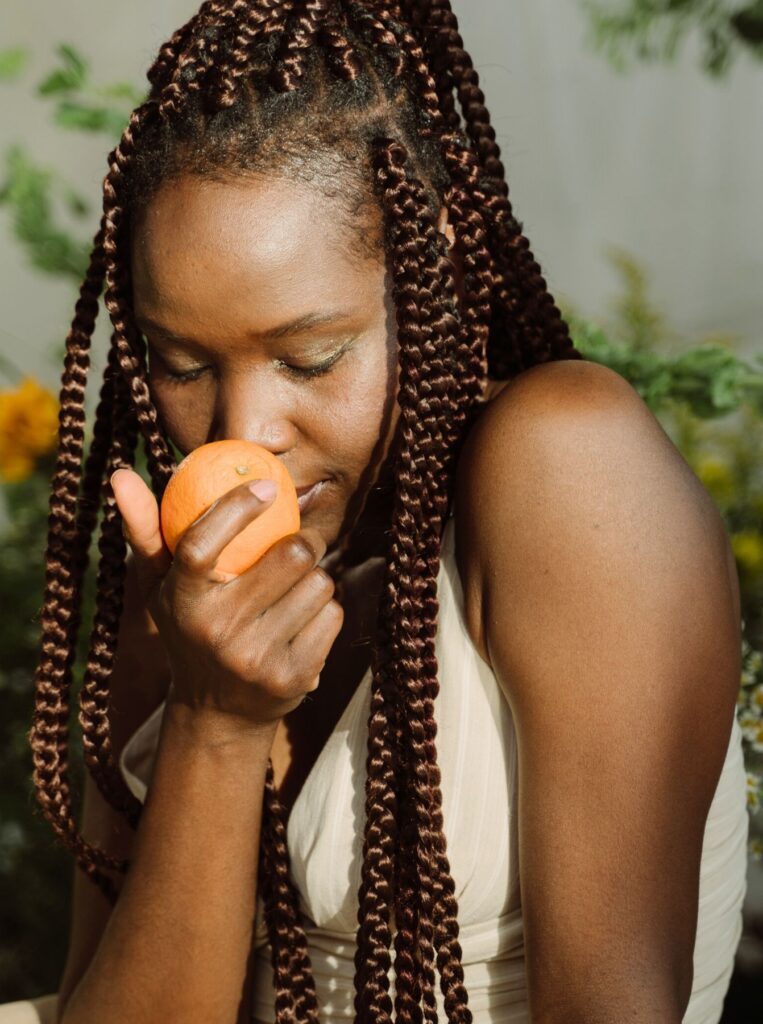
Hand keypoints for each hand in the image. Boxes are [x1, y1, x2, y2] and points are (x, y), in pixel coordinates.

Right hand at [110, 468, 343, 731]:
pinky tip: (302, 623)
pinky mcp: (294, 676)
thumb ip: (146, 530)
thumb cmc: (191, 629)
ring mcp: (256, 657)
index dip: (236, 507)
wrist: (218, 713)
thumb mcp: (162, 586)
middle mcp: (216, 630)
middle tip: (299, 542)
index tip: (265, 486)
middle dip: (304, 540)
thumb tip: (121, 473)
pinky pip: (333, 615)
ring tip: (293, 591)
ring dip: (314, 579)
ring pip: (319, 583)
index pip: (201, 543)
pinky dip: (326, 611)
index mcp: (181, 601)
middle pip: (290, 555)